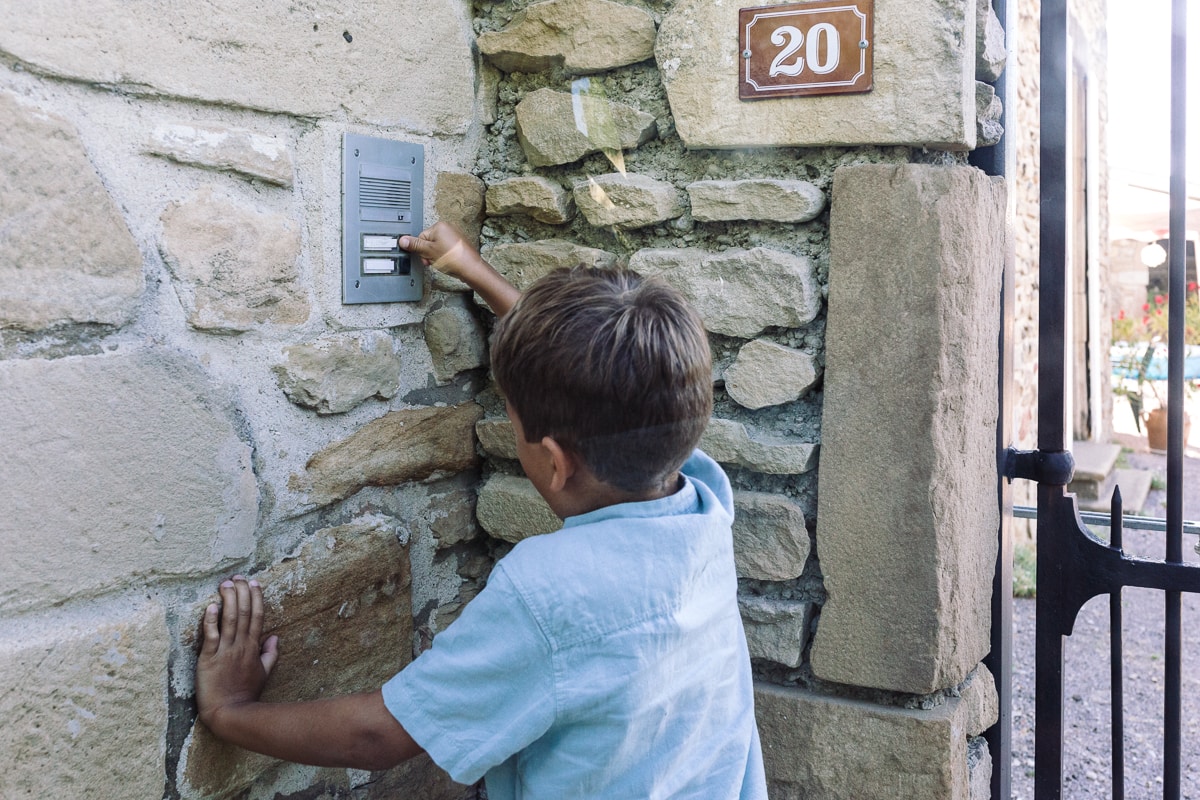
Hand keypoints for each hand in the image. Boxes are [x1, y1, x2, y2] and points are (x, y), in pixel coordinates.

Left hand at [196, 575, 278, 731]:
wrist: (230, 713)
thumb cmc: (246, 694)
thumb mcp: (264, 673)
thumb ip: (270, 654)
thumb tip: (275, 637)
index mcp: (253, 647)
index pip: (257, 616)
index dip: (256, 598)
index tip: (253, 583)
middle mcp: (241, 645)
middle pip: (244, 612)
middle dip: (241, 592)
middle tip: (238, 577)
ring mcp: (225, 651)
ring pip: (230, 619)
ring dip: (228, 600)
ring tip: (225, 584)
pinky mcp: (209, 659)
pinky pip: (211, 637)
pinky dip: (211, 621)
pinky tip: (211, 607)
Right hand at [401, 221, 520, 315]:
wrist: (470, 268)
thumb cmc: (453, 259)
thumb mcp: (428, 252)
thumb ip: (415, 245)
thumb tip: (403, 240)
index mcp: (440, 226)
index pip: (421, 237)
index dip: (421, 249)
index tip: (425, 257)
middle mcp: (448, 228)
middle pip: (429, 241)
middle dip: (428, 253)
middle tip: (432, 261)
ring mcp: (454, 236)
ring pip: (437, 247)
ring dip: (435, 256)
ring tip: (441, 262)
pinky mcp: (459, 245)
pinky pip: (445, 249)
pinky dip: (444, 257)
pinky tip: (447, 263)